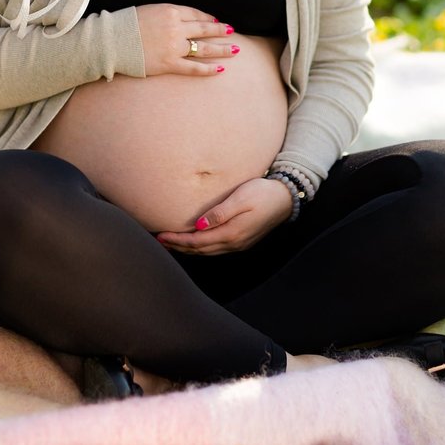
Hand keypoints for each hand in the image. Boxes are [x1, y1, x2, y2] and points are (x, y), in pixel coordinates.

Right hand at [136, 3, 238, 76]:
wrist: (112, 41)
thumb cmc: (126, 24)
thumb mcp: (149, 10)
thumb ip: (166, 14)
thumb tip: (181, 20)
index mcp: (170, 10)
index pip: (196, 13)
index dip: (207, 18)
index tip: (215, 21)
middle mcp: (176, 27)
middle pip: (204, 29)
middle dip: (220, 30)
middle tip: (231, 31)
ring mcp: (174, 46)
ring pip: (204, 48)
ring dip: (222, 49)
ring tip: (235, 50)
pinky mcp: (169, 63)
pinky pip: (194, 67)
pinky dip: (208, 68)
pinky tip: (220, 68)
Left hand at [156, 178, 292, 253]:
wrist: (286, 199)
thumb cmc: (262, 193)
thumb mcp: (241, 198)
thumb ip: (219, 213)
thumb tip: (199, 225)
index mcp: (231, 233)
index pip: (197, 241)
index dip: (177, 240)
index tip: (160, 236)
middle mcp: (233, 243)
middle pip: (200, 250)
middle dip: (178, 247)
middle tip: (159, 242)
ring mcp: (238, 244)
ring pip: (207, 251)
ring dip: (188, 249)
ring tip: (171, 244)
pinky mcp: (242, 241)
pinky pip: (215, 249)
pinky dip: (201, 247)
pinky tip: (194, 242)